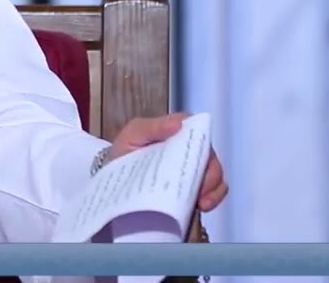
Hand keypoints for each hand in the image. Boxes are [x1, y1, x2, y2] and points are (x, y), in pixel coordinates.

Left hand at [108, 112, 227, 211]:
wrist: (113, 185)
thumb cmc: (123, 155)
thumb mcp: (131, 137)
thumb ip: (151, 127)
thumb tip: (179, 124)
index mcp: (173, 132)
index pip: (197, 129)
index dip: (201, 141)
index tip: (195, 159)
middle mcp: (187, 148)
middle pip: (209, 154)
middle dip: (209, 171)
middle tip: (198, 189)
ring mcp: (192, 168)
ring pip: (215, 173)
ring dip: (212, 187)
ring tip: (200, 202)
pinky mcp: (195, 187)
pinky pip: (215, 191)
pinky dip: (213, 198)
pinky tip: (202, 206)